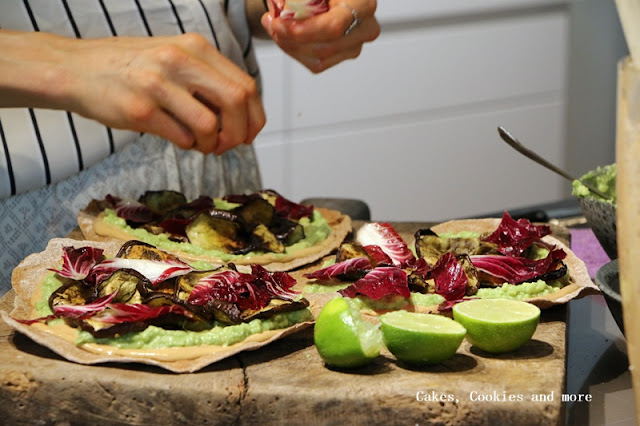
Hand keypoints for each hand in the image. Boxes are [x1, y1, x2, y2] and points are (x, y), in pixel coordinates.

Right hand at [1, 31, 265, 154]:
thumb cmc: (130, 68)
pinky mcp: (140, 110)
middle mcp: (179, 61)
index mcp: (195, 47)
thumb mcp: (174, 58)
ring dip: (211, 144)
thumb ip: (207, 79)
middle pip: (236, 102)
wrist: (76, 69)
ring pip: (210, 126)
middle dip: (240, 132)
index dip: (254, 116)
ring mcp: (158, 85)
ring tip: (200, 144)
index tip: (250, 133)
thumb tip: (243, 117)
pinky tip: (178, 139)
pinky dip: (187, 145)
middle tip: (229, 145)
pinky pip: (182, 138)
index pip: (245, 85)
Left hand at [262, 0, 379, 72]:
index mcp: (363, 3)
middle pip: (325, 46)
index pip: (334, 27)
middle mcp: (365, 27)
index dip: (304, 30)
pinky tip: (285, 37)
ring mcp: (356, 44)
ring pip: (319, 58)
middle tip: (271, 24)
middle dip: (292, 39)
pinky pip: (317, 63)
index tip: (280, 23)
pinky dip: (296, 52)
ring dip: (290, 46)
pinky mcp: (344, 55)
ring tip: (274, 28)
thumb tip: (281, 8)